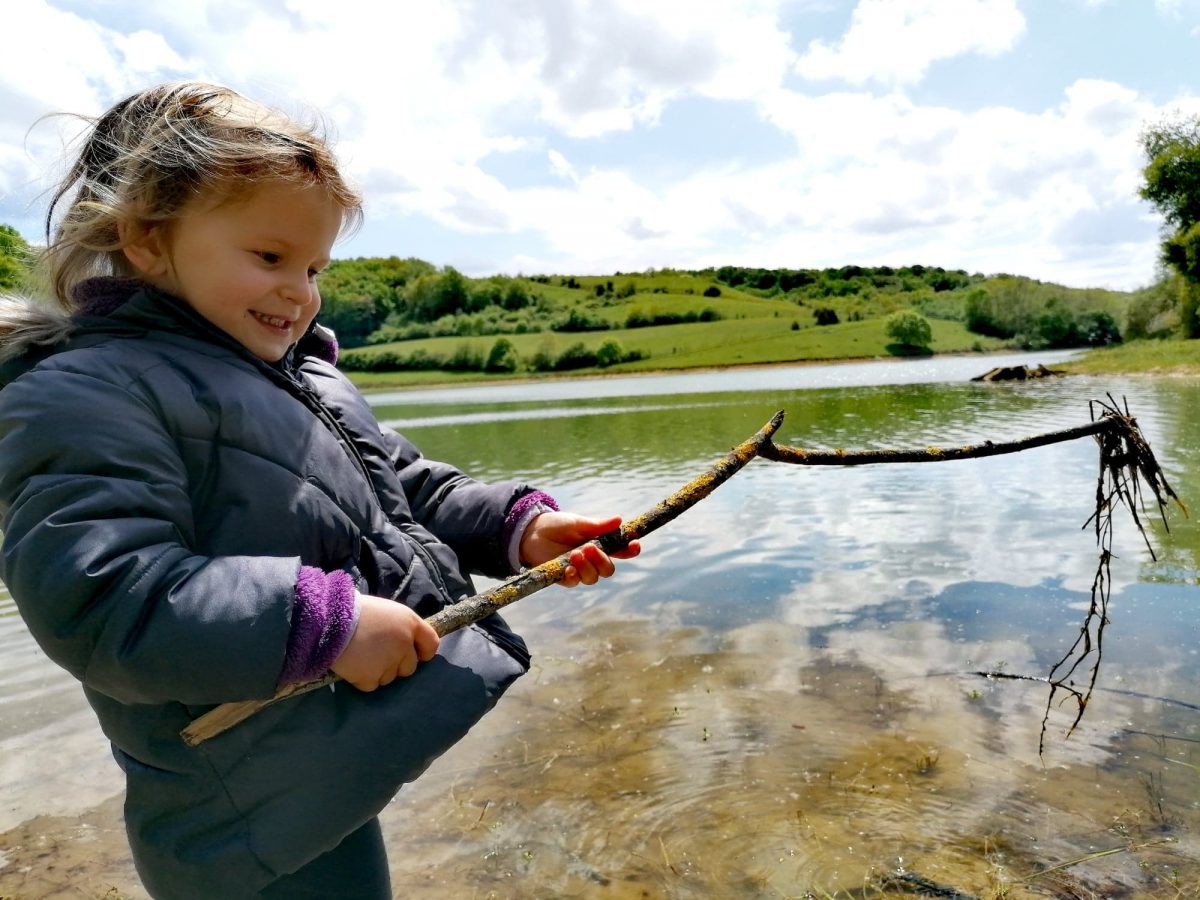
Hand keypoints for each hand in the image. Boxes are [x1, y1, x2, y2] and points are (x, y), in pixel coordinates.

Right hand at [331, 594, 439, 690]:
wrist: (329, 621)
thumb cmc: (355, 611)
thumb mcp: (385, 610)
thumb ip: (399, 627)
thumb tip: (405, 642)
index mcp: (410, 623)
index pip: (431, 643)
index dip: (424, 652)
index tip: (418, 656)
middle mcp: (404, 644)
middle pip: (410, 667)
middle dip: (397, 665)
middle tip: (378, 655)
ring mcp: (389, 663)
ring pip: (390, 678)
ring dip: (378, 672)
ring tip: (361, 656)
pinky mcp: (371, 677)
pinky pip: (372, 685)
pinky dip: (362, 679)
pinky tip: (352, 665)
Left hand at [519, 512, 640, 587]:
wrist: (532, 532)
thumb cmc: (558, 526)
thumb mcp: (579, 523)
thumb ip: (598, 526)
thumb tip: (619, 520)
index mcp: (601, 544)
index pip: (621, 551)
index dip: (630, 550)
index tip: (634, 545)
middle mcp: (592, 560)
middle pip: (608, 569)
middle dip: (602, 560)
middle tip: (589, 548)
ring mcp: (579, 570)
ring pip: (593, 578)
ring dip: (586, 567)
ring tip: (574, 553)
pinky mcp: (564, 577)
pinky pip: (575, 582)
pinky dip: (574, 575)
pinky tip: (568, 567)